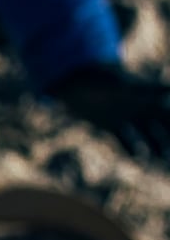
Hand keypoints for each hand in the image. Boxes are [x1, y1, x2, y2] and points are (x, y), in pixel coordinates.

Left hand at [47, 63, 169, 160]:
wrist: (78, 82)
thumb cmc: (104, 81)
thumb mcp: (127, 87)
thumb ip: (149, 90)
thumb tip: (169, 89)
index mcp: (146, 99)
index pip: (166, 114)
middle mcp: (138, 108)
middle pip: (159, 126)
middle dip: (165, 139)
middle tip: (168, 155)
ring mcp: (124, 117)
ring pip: (144, 135)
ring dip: (152, 146)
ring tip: (157, 158)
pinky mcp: (109, 125)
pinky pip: (122, 140)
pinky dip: (129, 149)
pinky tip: (135, 159)